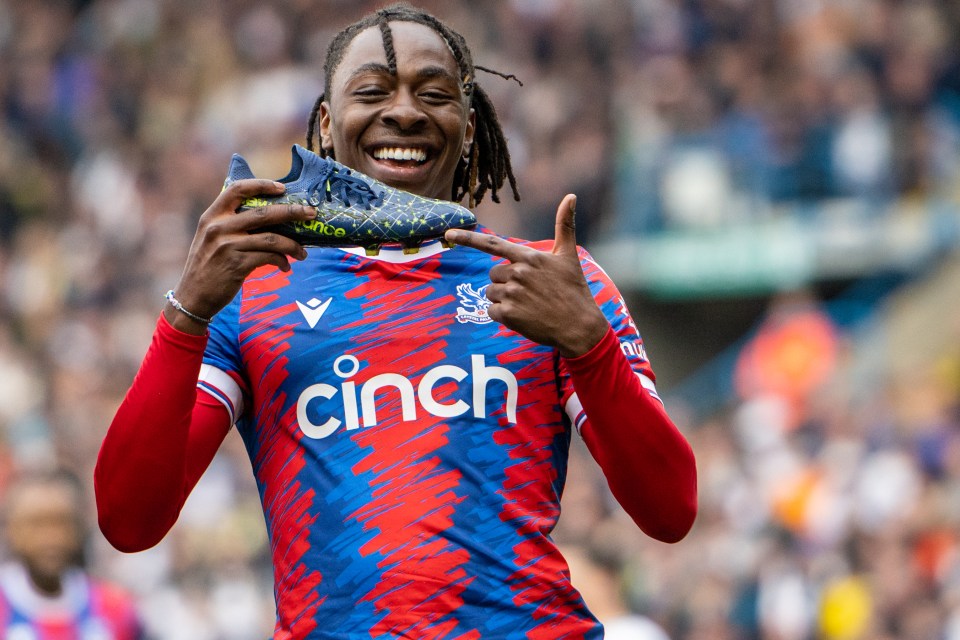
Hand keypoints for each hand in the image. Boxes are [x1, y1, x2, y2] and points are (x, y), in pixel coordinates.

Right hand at [166, 179, 314, 333]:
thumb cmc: (207, 266)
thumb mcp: (210, 237)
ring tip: (302, 253)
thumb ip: (230, 224)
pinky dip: (282, 261)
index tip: (282, 187)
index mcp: (212, 215)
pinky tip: (286, 267)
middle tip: (311, 213)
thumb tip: (268, 217)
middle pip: (264, 213)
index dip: (261, 185)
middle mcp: (219, 227)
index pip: (237, 189)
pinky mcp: (237, 265)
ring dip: (293, 245)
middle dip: (292, 212)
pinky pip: (269, 258)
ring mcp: (228, 246)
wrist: (192, 297)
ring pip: (272, 238)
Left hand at [444, 194, 608, 357]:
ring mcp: (511, 294)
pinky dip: (503, 316)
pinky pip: (492, 312)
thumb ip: (565, 225)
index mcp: (528, 257)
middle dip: (505, 282)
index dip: (468, 238)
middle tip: (529, 291)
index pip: (492, 244)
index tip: (448, 234)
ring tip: (528, 304)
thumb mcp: (569, 255)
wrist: (579, 326)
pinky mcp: (508, 314)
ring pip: (490, 293)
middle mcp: (517, 273)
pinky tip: (523, 317)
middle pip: (493, 274)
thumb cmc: (574, 289)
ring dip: (503, 300)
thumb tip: (571, 195)